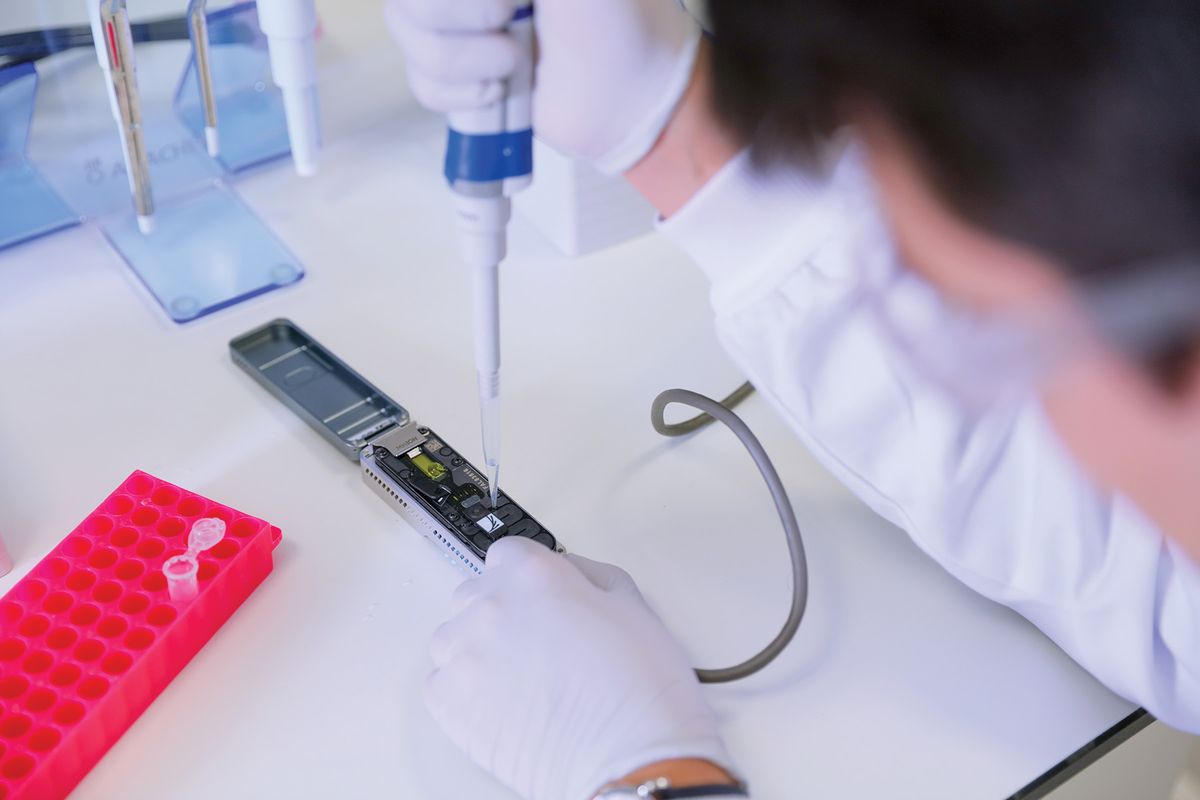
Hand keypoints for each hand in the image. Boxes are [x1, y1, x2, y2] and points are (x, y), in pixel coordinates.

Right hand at [384, 0, 701, 172]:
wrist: (628, 101)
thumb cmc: (617, 25)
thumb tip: (489, 1)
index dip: (462, 3)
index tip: (507, 4)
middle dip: (459, 18)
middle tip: (513, 24)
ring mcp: (456, 18)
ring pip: (405, 30)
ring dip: (461, 60)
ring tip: (514, 63)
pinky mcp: (458, 69)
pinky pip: (419, 78)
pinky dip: (456, 95)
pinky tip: (498, 92)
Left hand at [425, 537, 731, 799]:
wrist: (629, 755)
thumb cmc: (638, 687)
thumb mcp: (630, 602)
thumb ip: (588, 574)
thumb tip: (567, 574)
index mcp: (533, 572)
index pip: (509, 554)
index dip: (528, 579)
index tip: (539, 601)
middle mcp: (490, 604)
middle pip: (477, 594)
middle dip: (503, 614)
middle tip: (538, 647)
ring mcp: (463, 652)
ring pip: (453, 638)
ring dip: (478, 651)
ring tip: (521, 682)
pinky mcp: (447, 700)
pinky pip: (440, 683)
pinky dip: (464, 692)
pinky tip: (504, 705)